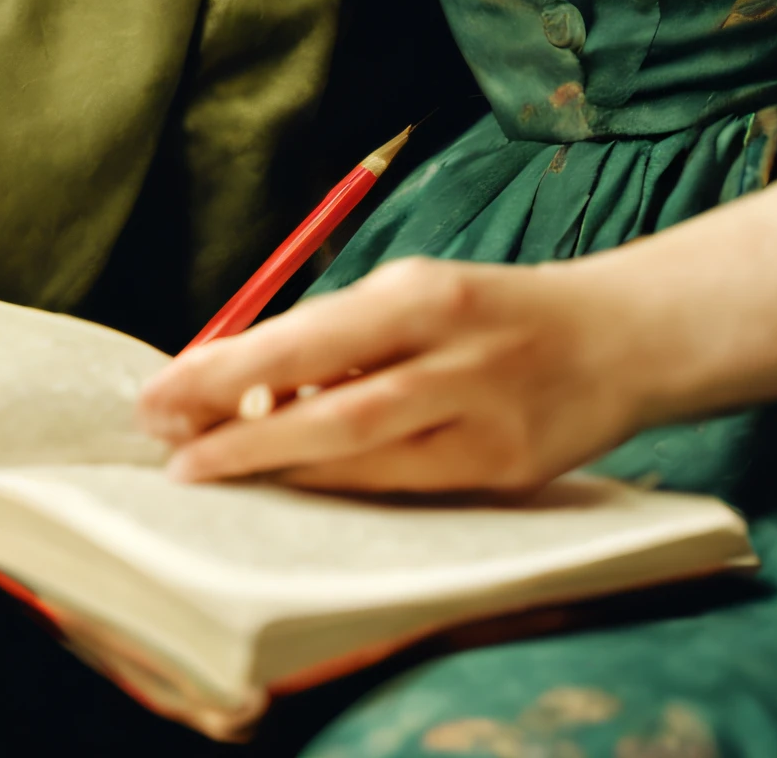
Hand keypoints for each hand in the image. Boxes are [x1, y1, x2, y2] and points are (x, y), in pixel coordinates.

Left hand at [138, 256, 645, 497]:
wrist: (618, 335)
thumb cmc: (494, 314)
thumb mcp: (420, 296)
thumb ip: (345, 335)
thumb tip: (243, 383)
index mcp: (421, 291)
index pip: (306, 333)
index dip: (226, 368)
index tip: (159, 390)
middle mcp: (451, 350)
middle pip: (328, 400)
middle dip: (235, 427)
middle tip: (164, 442)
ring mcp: (483, 414)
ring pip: (363, 452)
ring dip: (276, 465)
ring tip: (206, 470)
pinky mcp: (505, 467)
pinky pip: (406, 485)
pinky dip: (343, 487)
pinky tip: (294, 487)